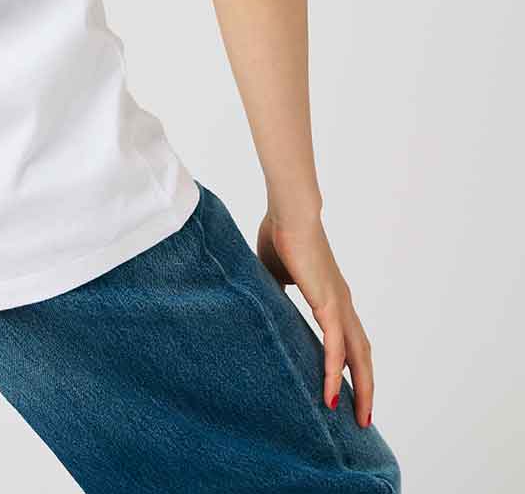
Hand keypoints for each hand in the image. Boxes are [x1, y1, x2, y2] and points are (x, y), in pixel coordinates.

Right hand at [256, 209, 374, 426]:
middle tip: (362, 418)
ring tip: (358, 419)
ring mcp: (338, 304)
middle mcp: (341, 303)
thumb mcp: (277, 271)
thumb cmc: (281, 232)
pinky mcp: (328, 304)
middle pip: (362, 355)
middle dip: (365, 388)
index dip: (350, 365)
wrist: (289, 211)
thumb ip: (278, 289)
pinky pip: (335, 348)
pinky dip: (333, 374)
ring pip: (357, 357)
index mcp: (331, 296)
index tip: (347, 389)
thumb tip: (267, 304)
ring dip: (361, 389)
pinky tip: (329, 396)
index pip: (348, 339)